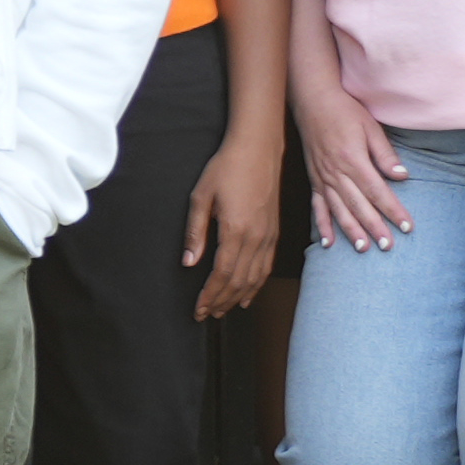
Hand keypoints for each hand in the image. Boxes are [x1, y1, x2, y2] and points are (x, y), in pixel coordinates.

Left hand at [185, 125, 282, 318]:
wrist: (258, 149)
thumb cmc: (226, 168)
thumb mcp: (200, 197)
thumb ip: (195, 232)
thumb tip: (189, 263)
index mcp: (236, 230)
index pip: (222, 274)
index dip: (209, 295)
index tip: (198, 309)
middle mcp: (256, 238)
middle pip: (239, 281)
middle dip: (221, 302)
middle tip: (206, 315)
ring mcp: (268, 236)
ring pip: (254, 278)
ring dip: (238, 297)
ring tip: (223, 310)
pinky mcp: (274, 232)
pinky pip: (266, 266)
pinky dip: (256, 285)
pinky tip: (247, 295)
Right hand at [296, 68, 409, 254]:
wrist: (312, 100)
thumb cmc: (345, 111)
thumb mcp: (370, 127)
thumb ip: (385, 154)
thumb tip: (402, 176)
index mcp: (352, 159)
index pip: (377, 191)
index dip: (393, 210)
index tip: (407, 226)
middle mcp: (335, 172)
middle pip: (358, 205)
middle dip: (374, 227)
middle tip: (388, 246)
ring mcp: (322, 177)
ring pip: (338, 209)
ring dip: (351, 230)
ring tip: (364, 248)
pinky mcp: (313, 179)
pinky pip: (317, 206)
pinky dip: (322, 225)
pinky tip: (328, 242)